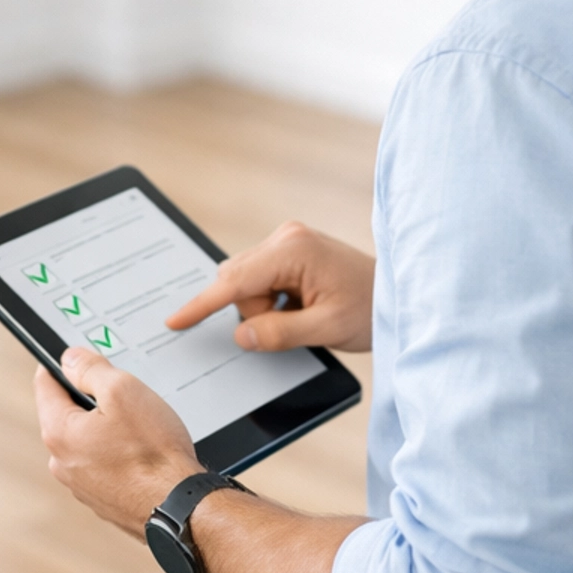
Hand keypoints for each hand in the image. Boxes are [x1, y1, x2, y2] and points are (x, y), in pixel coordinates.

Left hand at [35, 346, 201, 537]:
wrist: (181, 507)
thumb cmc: (154, 453)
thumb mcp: (123, 391)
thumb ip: (91, 370)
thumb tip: (71, 359)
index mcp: (59, 433)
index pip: (45, 384)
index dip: (63, 365)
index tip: (78, 357)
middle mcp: (62, 463)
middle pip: (68, 414)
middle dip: (91, 400)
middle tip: (123, 396)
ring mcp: (82, 486)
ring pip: (88, 441)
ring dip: (108, 430)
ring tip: (140, 430)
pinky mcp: (103, 500)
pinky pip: (104, 465)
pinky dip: (119, 455)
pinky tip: (144, 454)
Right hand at [167, 222, 375, 352]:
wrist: (397, 296)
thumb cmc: (370, 308)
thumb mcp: (326, 328)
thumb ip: (280, 333)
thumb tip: (242, 335)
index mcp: (293, 249)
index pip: (234, 282)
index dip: (202, 305)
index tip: (176, 321)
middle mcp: (286, 237)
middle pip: (237, 282)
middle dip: (255, 312)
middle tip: (296, 323)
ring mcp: (287, 241)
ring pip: (245, 284)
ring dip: (265, 308)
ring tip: (304, 314)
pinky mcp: (289, 251)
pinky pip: (259, 281)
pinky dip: (271, 301)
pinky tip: (300, 306)